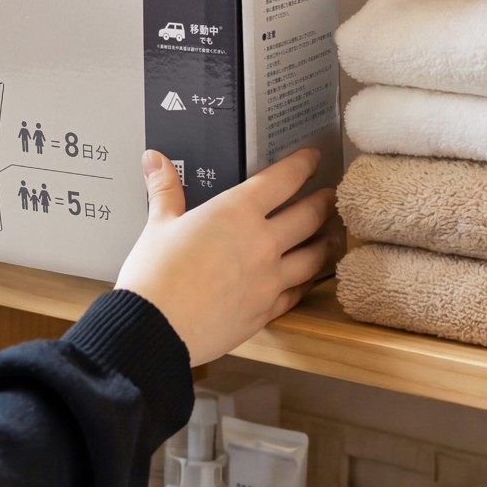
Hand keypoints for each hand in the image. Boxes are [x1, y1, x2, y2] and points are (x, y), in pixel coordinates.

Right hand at [113, 147, 340, 365]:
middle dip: (324, 202)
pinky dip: (308, 281)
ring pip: (315, 257)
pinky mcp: (266, 310)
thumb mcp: (158, 224)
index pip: (283, 179)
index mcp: (236, 213)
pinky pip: (298, 292)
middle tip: (330, 196)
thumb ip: (164, 188)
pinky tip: (309, 278)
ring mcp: (269, 280)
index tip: (312, 158)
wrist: (155, 329)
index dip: (303, 164)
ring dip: (326, 242)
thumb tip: (154, 158)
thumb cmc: (154, 275)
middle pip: (310, 216)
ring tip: (333, 236)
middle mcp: (262, 243)